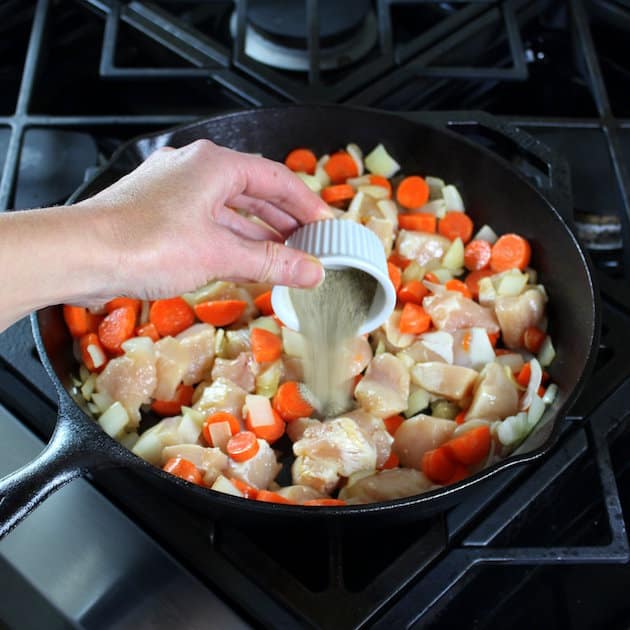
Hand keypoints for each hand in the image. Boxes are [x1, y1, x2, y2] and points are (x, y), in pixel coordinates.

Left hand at [79, 139, 331, 299]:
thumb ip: (271, 261)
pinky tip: (248, 264)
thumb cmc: (147, 243)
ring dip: (259, 235)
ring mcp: (175, 192)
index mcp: (214, 164)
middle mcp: (195, 170)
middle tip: (311, 245)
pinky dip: (232, 243)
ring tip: (287, 258)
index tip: (328, 227)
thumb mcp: (220, 254)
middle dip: (285, 221)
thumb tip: (312, 271)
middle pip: (254, 192)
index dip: (307, 204)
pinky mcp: (159, 214)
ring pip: (230, 211)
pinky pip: (208, 225)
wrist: (79, 256)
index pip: (276, 179)